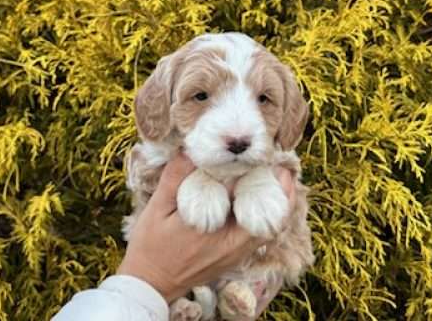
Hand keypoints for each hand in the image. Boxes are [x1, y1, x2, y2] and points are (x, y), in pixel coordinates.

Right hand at [117, 151, 296, 304]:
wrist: (149, 283)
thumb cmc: (151, 246)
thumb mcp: (158, 207)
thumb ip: (175, 177)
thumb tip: (190, 148)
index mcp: (220, 235)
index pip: (257, 205)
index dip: (267, 180)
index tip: (267, 157)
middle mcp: (236, 248)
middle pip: (276, 219)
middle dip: (281, 190)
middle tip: (279, 163)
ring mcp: (238, 255)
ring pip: (272, 227)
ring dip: (276, 201)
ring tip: (273, 174)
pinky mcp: (235, 257)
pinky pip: (260, 233)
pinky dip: (265, 214)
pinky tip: (256, 194)